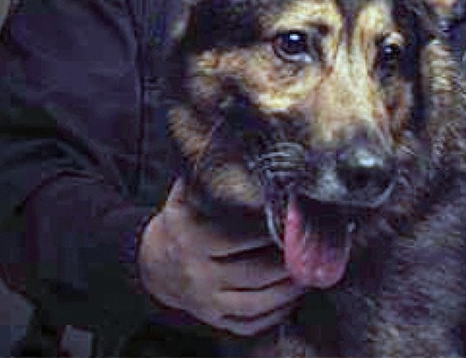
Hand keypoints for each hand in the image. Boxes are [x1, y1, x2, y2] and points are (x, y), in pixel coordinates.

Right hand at [138, 179, 303, 335]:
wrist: (153, 262)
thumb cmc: (181, 221)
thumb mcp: (186, 194)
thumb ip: (209, 173)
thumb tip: (234, 142)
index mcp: (193, 238)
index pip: (240, 237)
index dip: (272, 230)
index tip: (295, 219)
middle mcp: (198, 273)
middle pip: (255, 273)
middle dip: (288, 261)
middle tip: (312, 247)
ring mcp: (207, 301)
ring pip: (258, 303)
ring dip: (289, 289)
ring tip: (309, 271)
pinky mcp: (215, 319)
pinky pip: (251, 324)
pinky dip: (276, 314)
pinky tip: (291, 296)